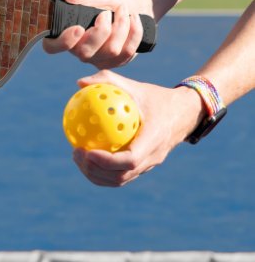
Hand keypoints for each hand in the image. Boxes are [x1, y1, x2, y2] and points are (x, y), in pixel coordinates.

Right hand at [43, 0, 152, 68]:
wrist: (134, 4)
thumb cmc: (109, 0)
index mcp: (67, 34)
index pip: (52, 47)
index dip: (63, 42)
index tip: (78, 28)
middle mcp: (79, 51)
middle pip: (85, 53)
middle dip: (101, 31)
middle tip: (106, 13)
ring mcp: (98, 59)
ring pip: (111, 51)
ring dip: (121, 26)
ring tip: (123, 10)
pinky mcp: (117, 62)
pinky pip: (127, 52)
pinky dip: (134, 31)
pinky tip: (134, 19)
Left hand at [71, 70, 205, 186]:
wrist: (184, 113)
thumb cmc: (156, 97)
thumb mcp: (135, 86)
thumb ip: (108, 81)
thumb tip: (80, 83)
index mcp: (154, 139)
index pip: (130, 159)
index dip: (107, 161)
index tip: (87, 151)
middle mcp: (153, 157)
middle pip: (121, 176)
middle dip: (95, 170)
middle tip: (76, 153)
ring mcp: (149, 165)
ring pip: (120, 180)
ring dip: (96, 174)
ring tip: (78, 157)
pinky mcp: (144, 167)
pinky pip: (121, 175)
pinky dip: (102, 172)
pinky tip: (87, 157)